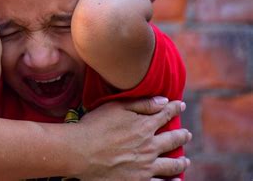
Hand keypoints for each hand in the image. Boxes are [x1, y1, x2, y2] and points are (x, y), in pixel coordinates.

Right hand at [70, 97, 190, 179]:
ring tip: (186, 161)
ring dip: (181, 162)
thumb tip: (164, 101)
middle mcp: (150, 147)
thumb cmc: (95, 126)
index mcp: (144, 127)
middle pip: (172, 140)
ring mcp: (145, 167)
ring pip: (171, 165)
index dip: (174, 109)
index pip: (165, 115)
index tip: (181, 105)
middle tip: (187, 134)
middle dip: (182, 136)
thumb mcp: (116, 107)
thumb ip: (141, 104)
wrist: (80, 152)